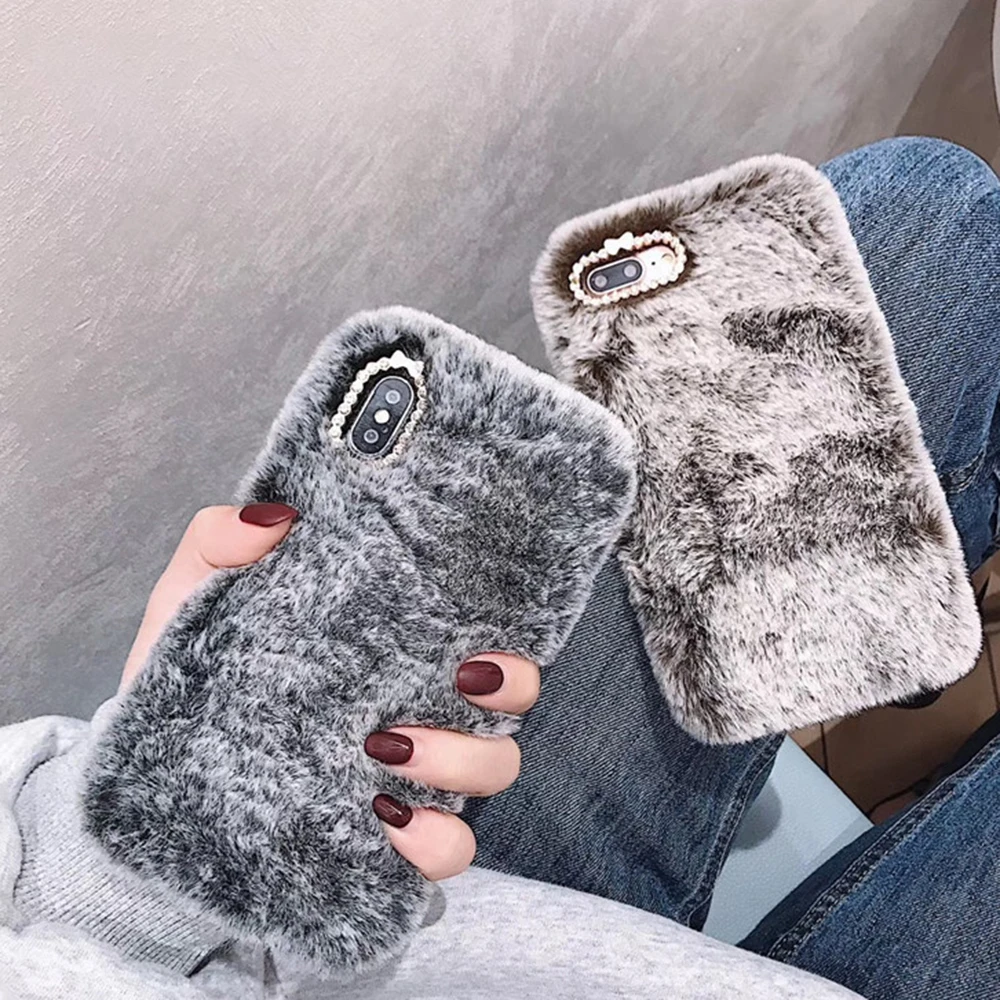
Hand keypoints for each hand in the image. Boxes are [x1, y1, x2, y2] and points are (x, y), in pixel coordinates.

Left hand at [122, 503, 539, 882]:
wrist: (146, 777)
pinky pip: (447, 849)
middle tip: (452, 682)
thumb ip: (218, 542)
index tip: (479, 638)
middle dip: (506, 689)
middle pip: (512, 698)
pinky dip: (438, 840)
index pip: (480, 632)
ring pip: (493, 768)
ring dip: (463, 760)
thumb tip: (276, 519)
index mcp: (390, 646)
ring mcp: (407, 777)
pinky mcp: (385, 840)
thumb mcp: (190, 599)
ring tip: (386, 751)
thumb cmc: (183, 675)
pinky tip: (392, 823)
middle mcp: (417, 706)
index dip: (507, 634)